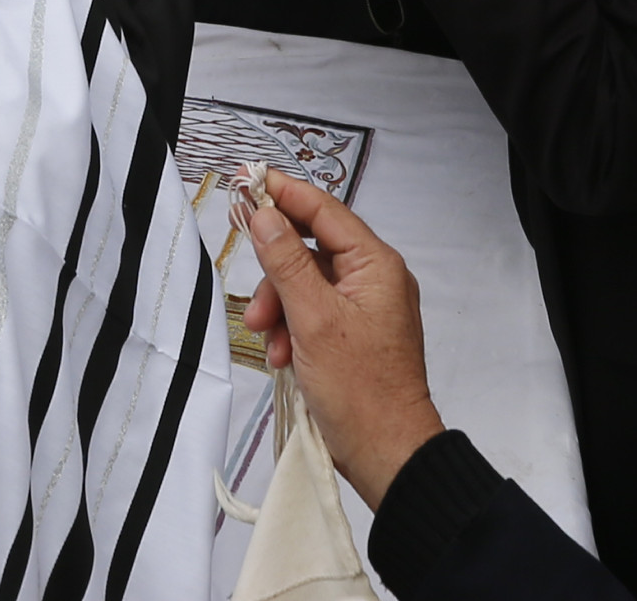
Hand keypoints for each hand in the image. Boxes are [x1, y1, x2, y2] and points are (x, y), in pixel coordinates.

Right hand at [237, 174, 446, 510]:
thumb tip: (265, 215)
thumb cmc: (362, 391)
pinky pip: (313, 315)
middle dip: (276, 276)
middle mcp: (375, 279)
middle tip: (255, 303)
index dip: (284, 195)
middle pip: (311, 250)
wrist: (387, 454)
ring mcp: (366, 308)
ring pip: (306, 286)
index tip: (248, 182)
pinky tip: (283, 358)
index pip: (324, 210)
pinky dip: (292, 331)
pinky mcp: (354, 334)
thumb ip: (286, 262)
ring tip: (271, 343)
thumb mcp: (314, 320)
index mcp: (376, 264)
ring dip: (280, 310)